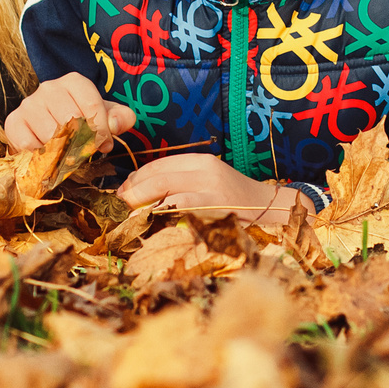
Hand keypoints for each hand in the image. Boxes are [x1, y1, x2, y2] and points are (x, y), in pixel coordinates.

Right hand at [4, 73, 138, 152]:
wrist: (47, 130)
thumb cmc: (81, 122)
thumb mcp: (105, 117)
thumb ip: (120, 118)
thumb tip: (114, 125)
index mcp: (74, 82)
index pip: (92, 105)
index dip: (101, 130)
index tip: (104, 145)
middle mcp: (49, 88)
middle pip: (71, 121)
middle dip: (82, 143)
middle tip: (84, 153)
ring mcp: (28, 104)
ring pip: (49, 134)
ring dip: (61, 151)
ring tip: (66, 155)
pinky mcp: (13, 122)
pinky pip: (28, 145)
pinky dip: (40, 155)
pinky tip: (47, 154)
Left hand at [116, 153, 297, 221]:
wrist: (270, 210)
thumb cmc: (234, 201)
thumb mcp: (208, 182)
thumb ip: (181, 183)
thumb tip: (140, 192)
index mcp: (202, 162)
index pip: (159, 165)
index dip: (136, 178)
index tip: (123, 192)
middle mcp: (206, 172)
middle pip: (158, 177)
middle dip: (133, 192)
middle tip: (118, 207)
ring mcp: (211, 191)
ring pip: (166, 194)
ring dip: (141, 207)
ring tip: (128, 219)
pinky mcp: (215, 210)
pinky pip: (181, 212)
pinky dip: (162, 218)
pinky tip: (150, 226)